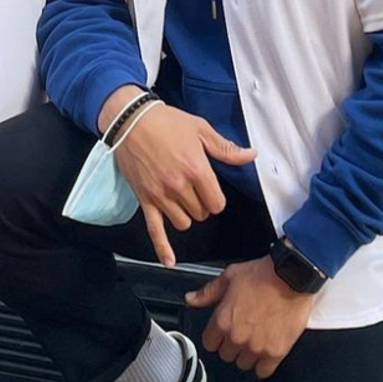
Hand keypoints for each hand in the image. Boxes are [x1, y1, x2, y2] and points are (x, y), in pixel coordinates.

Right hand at [112, 102, 255, 267]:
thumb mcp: (200, 128)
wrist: (130, 120)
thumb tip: (251, 155)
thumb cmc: (166, 122)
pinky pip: (155, 230)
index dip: (216, 198)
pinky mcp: (145, 200)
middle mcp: (180, 186)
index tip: (210, 190)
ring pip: (183, 222)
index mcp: (197, 169)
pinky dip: (162, 248)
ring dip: (186, 214)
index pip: (217, 203)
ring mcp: (162, 195)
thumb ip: (225, 148)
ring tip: (181, 199)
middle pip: (201, 213)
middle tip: (194, 188)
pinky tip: (169, 261)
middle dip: (201, 204)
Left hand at [185, 256, 315, 378]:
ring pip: (243, 364)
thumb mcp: (230, 276)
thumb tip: (191, 299)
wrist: (291, 276)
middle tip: (241, 332)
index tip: (221, 332)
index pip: (209, 343)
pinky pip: (263, 371)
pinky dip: (263, 365)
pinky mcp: (276, 352)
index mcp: (223, 320)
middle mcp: (237, 337)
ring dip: (246, 355)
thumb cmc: (263, 274)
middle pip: (226, 355)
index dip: (215, 336)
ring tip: (254, 341)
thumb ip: (208, 292)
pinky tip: (264, 353)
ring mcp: (257, 347)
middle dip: (231, 345)